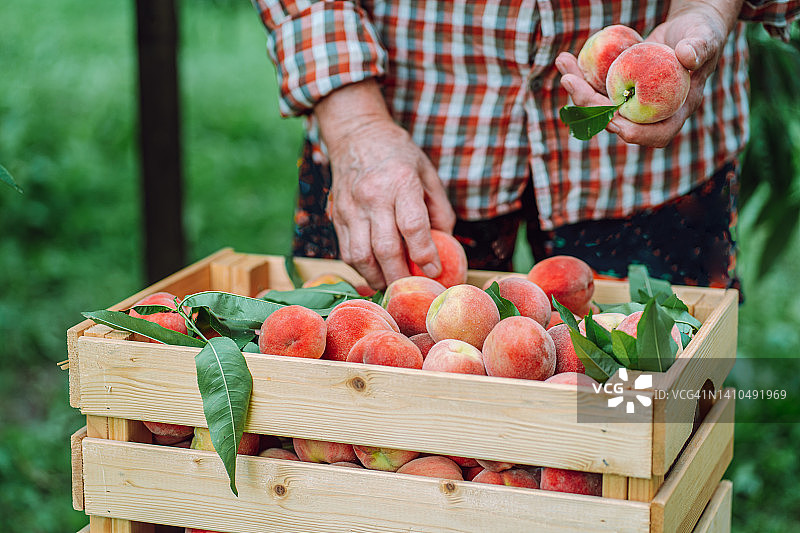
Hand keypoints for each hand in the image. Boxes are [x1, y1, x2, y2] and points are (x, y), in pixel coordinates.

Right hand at [315, 81, 455, 289]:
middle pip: (385, 248)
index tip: (434, 270)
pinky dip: (361, 268)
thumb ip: (439, 208)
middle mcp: (373, 196)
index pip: (413, 226)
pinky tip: (374, 272)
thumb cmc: (398, 154)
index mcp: (401, 182)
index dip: (425, 253)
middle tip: (413, 289)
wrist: (356, 133)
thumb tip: (445, 243)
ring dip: (377, 278)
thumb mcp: (427, 172)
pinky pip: (346, 251)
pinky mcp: (336, 216)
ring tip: (391, 286)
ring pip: (361, 255)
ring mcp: (351, 207)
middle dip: (401, 275)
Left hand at [557, 0, 741, 147]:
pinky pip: (597, 90)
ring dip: (577, 89)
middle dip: (590, 105)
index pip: (656, 133)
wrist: (687, 30)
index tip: (613, 121)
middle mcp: (652, 113)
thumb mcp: (705, 37)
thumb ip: (700, 47)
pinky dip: (581, 77)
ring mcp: (633, 103)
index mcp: (676, 110)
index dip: (634, 132)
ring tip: (563, 63)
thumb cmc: (703, 33)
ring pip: (600, 107)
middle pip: (617, 121)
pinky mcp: (620, 90)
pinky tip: (567, 60)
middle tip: (569, 79)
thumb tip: (687, 56)